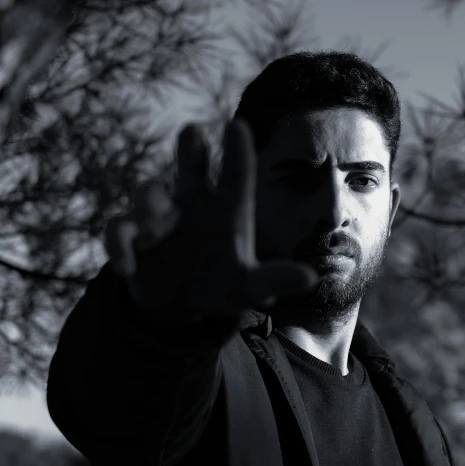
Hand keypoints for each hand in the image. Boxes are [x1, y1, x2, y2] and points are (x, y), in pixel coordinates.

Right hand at [104, 118, 318, 322]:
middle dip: (190, 150)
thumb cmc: (220, 286)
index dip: (236, 151)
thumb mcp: (248, 287)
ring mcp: (158, 217)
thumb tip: (311, 277)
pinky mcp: (131, 238)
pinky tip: (129, 268)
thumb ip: (275, 279)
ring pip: (148, 193)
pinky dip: (120, 245)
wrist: (180, 306)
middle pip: (189, 165)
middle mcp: (192, 203)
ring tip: (157, 231)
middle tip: (193, 134)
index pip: (235, 174)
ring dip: (151, 206)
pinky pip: (119, 230)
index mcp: (225, 209)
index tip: (238, 126)